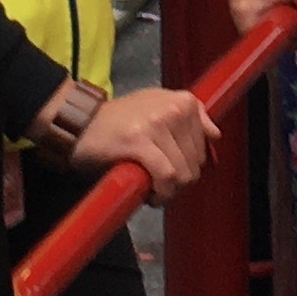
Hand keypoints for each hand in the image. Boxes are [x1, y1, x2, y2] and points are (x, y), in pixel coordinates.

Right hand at [71, 86, 212, 201]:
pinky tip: (150, 194)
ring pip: (182, 172)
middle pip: (195, 161)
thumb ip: (188, 117)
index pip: (205, 144)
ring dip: (169, 190)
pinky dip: (161, 192)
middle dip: (180, 180)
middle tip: (160, 184)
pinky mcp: (140, 141)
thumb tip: (215, 134)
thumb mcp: (157, 106)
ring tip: (153, 189)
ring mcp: (157, 123)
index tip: (174, 171)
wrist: (81, 124)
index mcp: (183, 100)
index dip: (190, 164)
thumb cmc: (119, 120)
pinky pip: (166, 176)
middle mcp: (173, 108)